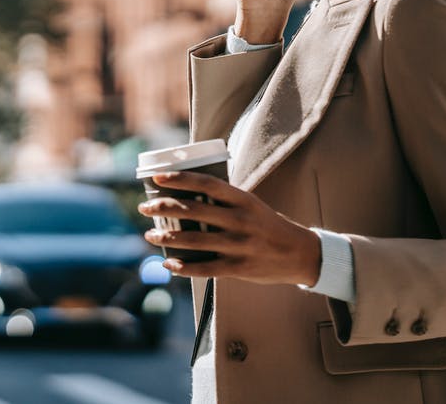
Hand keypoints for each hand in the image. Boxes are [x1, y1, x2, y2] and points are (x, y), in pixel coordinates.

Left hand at [137, 171, 321, 285]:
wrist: (300, 254)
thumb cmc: (268, 226)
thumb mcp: (252, 205)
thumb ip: (225, 201)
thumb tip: (186, 192)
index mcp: (243, 200)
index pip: (206, 184)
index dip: (180, 179)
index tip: (157, 177)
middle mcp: (240, 220)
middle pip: (194, 211)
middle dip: (164, 207)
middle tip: (145, 208)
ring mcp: (239, 245)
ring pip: (195, 240)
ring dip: (168, 238)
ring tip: (149, 235)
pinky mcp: (239, 268)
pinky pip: (205, 268)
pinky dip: (183, 267)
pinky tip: (168, 263)